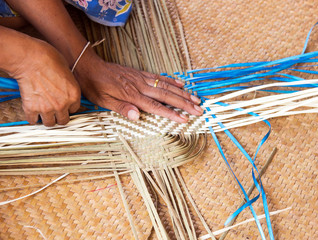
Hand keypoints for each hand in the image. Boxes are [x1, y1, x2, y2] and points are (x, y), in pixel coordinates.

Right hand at [11, 39, 80, 125]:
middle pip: (63, 120)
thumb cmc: (48, 59)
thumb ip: (68, 84)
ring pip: (49, 123)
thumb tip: (66, 88)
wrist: (29, 59)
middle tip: (54, 110)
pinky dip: (32, 117)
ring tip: (43, 111)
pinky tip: (32, 111)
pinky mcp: (32, 108)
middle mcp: (63, 104)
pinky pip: (32, 120)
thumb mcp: (67, 71)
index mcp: (74, 95)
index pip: (75, 110)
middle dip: (59, 116)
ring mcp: (47, 108)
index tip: (63, 105)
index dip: (68, 107)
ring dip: (46, 118)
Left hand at [74, 50, 202, 122]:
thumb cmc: (94, 86)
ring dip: (182, 93)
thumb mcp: (103, 101)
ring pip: (166, 86)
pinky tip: (181, 84)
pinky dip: (171, 80)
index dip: (171, 114)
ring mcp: (141, 78)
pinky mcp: (140, 73)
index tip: (185, 119)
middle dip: (184, 104)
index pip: (156, 107)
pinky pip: (159, 77)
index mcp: (132, 95)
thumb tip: (136, 116)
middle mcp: (140, 86)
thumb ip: (121, 108)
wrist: (88, 66)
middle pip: (166, 96)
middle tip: (199, 109)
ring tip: (196, 98)